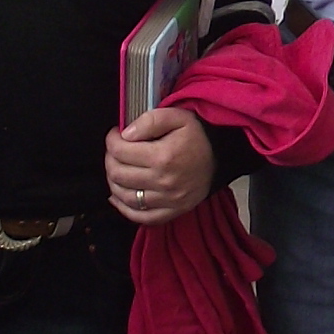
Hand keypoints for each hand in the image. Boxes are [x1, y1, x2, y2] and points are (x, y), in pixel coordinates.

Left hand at [104, 109, 215, 224]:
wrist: (223, 157)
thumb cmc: (199, 136)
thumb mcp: (178, 117)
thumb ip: (150, 120)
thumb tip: (126, 134)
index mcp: (163, 157)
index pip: (120, 151)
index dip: (112, 140)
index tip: (115, 135)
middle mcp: (163, 182)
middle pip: (118, 174)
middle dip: (110, 159)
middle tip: (115, 151)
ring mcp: (168, 200)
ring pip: (124, 196)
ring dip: (114, 182)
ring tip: (118, 169)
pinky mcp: (172, 211)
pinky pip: (141, 217)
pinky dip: (124, 208)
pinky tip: (119, 196)